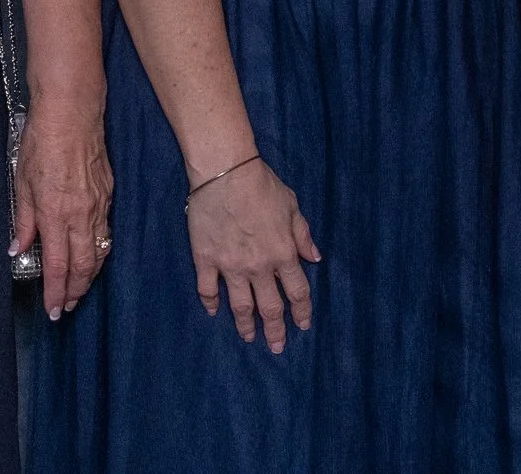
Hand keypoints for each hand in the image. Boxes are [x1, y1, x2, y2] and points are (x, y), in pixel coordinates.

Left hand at [13, 101, 115, 319]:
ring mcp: (98, 206)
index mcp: (55, 214)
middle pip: (83, 266)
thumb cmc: (42, 142)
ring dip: (89, 275)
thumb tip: (18, 248)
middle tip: (66, 307)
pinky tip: (93, 256)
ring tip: (78, 289)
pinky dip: (100, 251)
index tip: (53, 311)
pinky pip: (106, 232)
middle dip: (75, 291)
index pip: (57, 266)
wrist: (72, 113)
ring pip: (99, 252)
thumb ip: (24, 220)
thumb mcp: (22, 182)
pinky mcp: (109, 194)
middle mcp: (80, 215)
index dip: (55, 292)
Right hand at [186, 158, 318, 352]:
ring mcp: (231, 266)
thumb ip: (303, 235)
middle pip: (270, 307)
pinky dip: (210, 303)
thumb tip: (315, 258)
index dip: (301, 312)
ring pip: (240, 305)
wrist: (226, 172)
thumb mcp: (292, 207)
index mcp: (284, 253)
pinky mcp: (206, 259)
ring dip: (246, 325)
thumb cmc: (262, 185)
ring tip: (249, 338)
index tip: (302, 325)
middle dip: (275, 330)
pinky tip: (213, 312)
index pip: (297, 292)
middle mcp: (260, 266)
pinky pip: (207, 289)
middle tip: (277, 347)